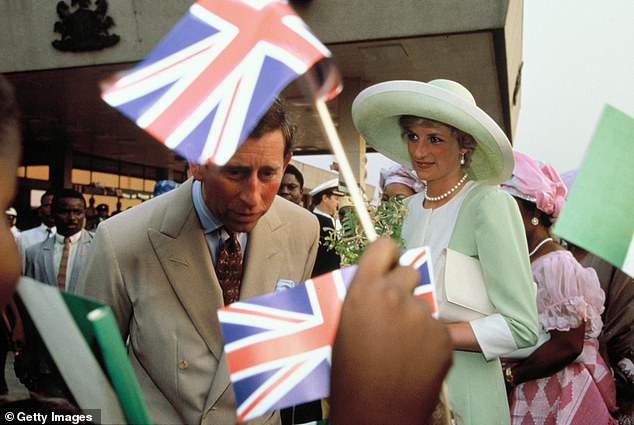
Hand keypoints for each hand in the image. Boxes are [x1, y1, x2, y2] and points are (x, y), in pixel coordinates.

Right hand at [329, 238, 452, 424]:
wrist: (374, 414)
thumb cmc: (350, 375)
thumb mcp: (341, 326)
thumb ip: (360, 298)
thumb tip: (372, 284)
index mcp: (364, 290)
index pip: (384, 246)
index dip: (386, 254)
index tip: (386, 263)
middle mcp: (395, 296)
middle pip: (408, 271)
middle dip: (401, 286)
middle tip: (391, 310)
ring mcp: (422, 316)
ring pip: (422, 302)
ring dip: (413, 315)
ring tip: (399, 343)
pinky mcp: (442, 336)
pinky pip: (435, 327)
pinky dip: (427, 339)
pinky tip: (412, 358)